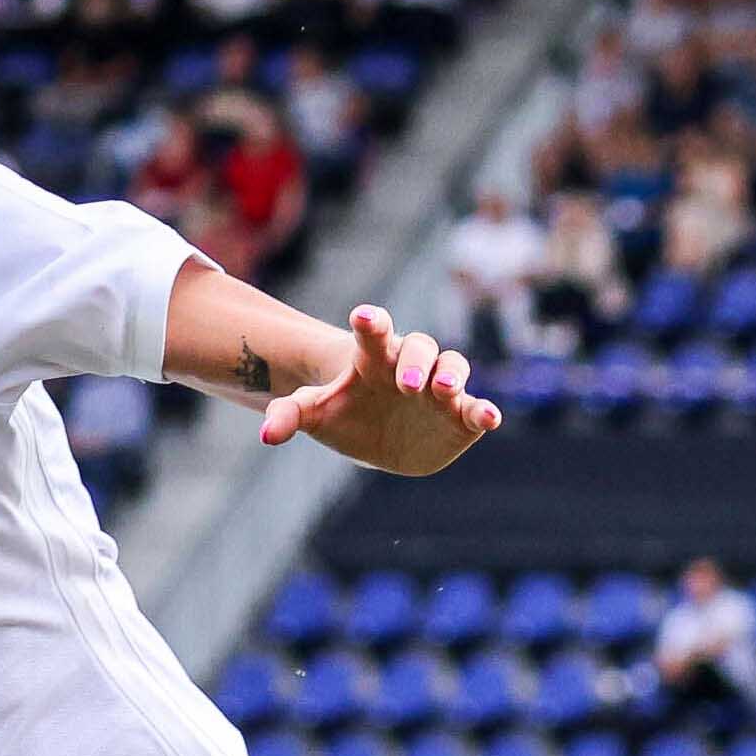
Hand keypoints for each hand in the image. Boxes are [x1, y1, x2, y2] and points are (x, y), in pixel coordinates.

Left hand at [259, 307, 501, 475]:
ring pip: (455, 366)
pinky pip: (477, 408)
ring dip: (453, 375)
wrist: (377, 439)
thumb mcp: (315, 412)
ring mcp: (439, 390)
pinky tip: (489, 418)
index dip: (372, 323)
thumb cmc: (345, 413)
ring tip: (444, 392)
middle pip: (420, 346)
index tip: (366, 317)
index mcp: (373, 359)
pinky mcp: (461, 416)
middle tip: (406, 384)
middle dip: (415, 360)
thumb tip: (267, 435)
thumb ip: (291, 414)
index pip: (374, 333)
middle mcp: (410, 367)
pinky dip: (485, 410)